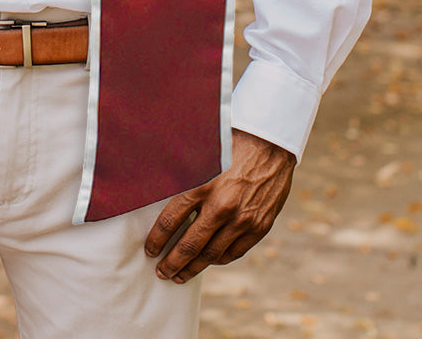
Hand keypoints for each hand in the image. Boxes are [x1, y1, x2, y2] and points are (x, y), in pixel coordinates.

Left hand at [144, 129, 295, 282]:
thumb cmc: (231, 145)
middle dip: (172, 262)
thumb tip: (156, 188)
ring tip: (180, 275)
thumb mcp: (203, 156)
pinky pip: (233, 252)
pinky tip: (208, 262)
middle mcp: (221, 205)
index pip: (171, 220)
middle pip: (189, 245)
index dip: (157, 239)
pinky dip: (218, 260)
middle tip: (161, 272)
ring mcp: (241, 219)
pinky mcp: (259, 227)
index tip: (150, 249)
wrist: (271, 146)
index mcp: (202, 184)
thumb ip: (184, 175)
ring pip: (211, 255)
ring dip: (193, 268)